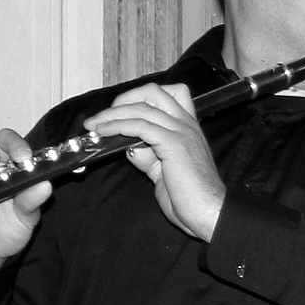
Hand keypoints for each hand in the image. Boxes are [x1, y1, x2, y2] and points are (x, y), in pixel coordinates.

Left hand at [85, 83, 223, 240]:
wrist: (209, 212)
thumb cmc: (190, 197)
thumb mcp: (163, 171)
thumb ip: (148, 156)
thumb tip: (130, 147)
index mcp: (187, 127)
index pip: (166, 94)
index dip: (139, 97)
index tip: (118, 112)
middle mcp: (186, 123)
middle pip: (152, 92)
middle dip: (123, 100)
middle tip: (103, 117)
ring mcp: (181, 131)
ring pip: (142, 107)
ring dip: (112, 114)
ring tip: (94, 126)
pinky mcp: (173, 143)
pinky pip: (140, 126)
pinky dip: (118, 126)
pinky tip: (104, 133)